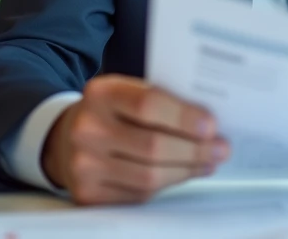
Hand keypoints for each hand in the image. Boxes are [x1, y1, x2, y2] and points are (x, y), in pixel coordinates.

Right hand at [41, 74, 229, 204]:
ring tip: (208, 162)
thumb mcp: (128, 92)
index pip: (148, 105)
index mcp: (101, 93)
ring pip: (149, 176)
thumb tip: (208, 124)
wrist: (66, 137)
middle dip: (194, 149)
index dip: (184, 117)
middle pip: (152, 146)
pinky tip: (184, 174)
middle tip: (221, 149)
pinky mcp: (87, 193)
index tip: (212, 125)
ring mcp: (84, 164)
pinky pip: (138, 194)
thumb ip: (162, 101)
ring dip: (186, 170)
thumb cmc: (112, 111)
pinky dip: (167, 185)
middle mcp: (87, 128)